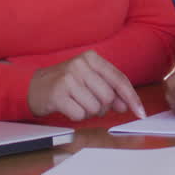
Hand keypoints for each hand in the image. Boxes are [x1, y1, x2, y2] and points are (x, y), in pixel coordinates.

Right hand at [27, 50, 145, 120]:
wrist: (34, 87)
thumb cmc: (66, 84)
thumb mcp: (89, 80)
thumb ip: (110, 90)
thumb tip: (126, 105)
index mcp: (91, 58)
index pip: (119, 79)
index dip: (132, 98)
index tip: (140, 113)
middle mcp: (80, 64)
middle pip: (108, 97)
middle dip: (103, 107)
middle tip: (89, 103)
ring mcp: (68, 78)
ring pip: (95, 107)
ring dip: (88, 112)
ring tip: (77, 103)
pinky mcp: (58, 93)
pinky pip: (80, 114)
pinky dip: (76, 116)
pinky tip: (68, 107)